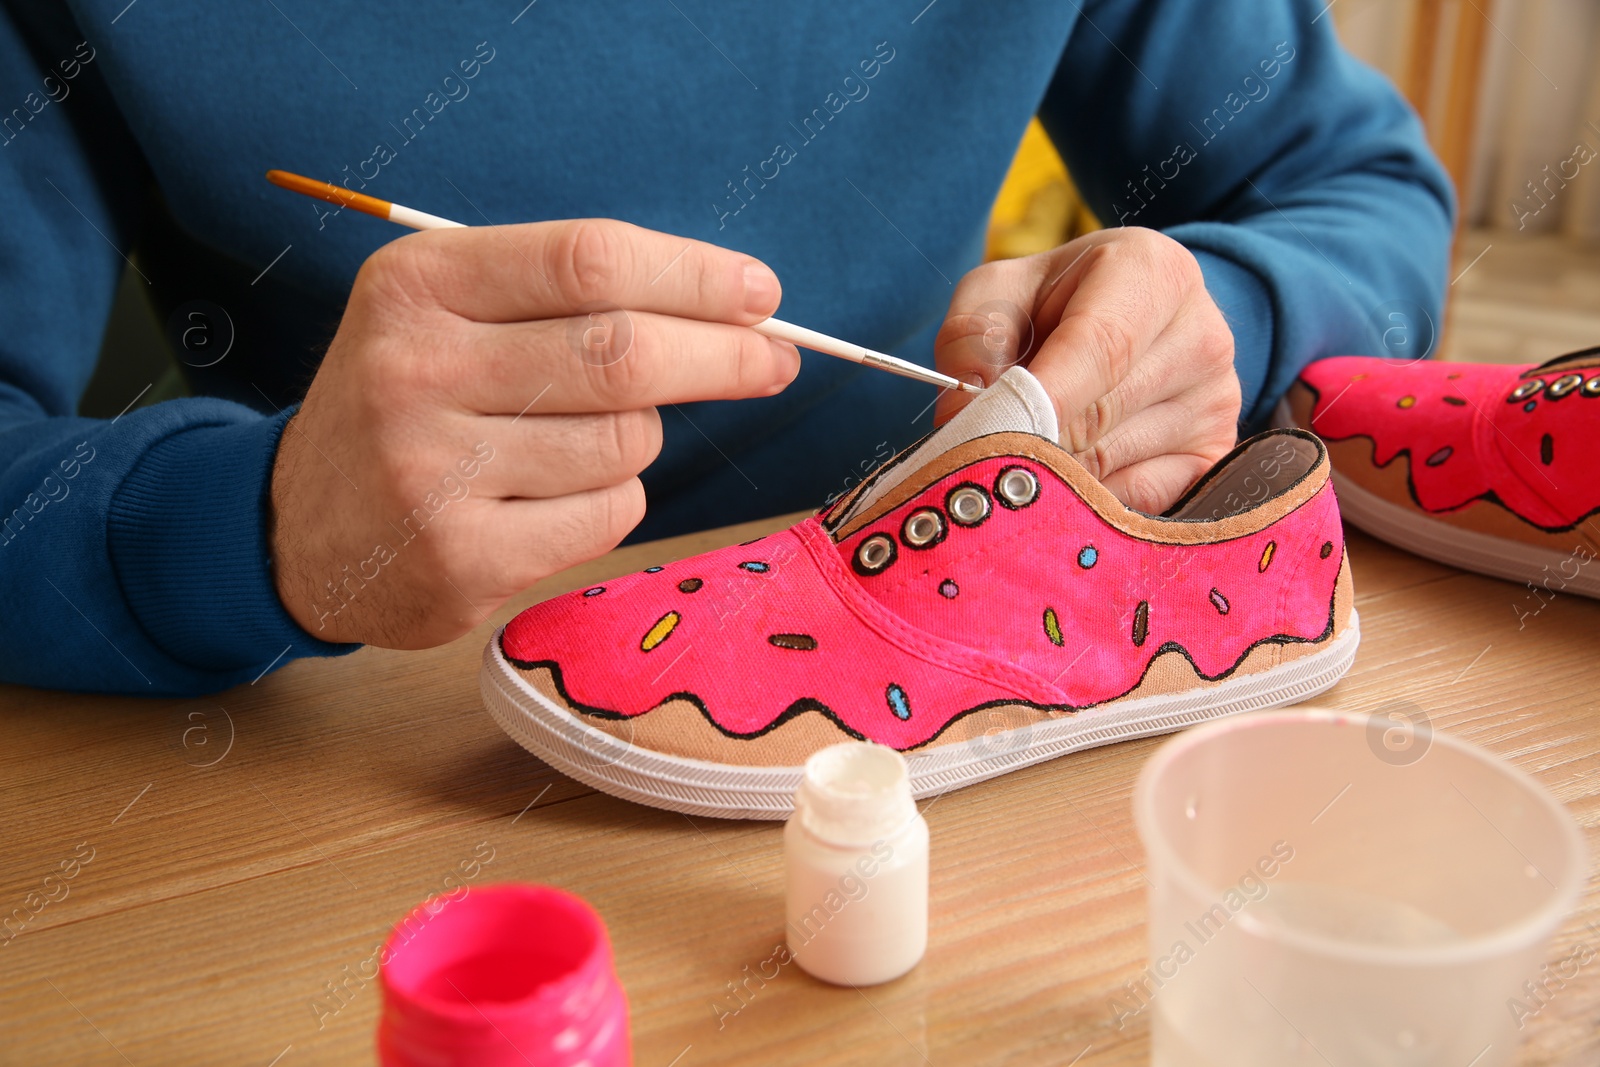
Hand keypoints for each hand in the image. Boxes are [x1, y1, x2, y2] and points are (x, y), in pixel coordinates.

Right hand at [270, 220, 798, 647]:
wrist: (299, 532)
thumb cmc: (411, 404)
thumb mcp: (446, 314)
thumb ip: (563, 297)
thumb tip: (734, 306)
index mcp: (417, 283)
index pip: (588, 260)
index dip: (694, 274)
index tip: (761, 291)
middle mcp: (415, 369)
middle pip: (622, 352)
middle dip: (723, 354)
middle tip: (775, 359)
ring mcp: (432, 470)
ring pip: (624, 441)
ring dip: (640, 438)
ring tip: (585, 440)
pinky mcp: (461, 557)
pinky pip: (608, 514)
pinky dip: (615, 500)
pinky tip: (557, 497)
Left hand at [934, 227, 1240, 513]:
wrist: (1128, 321)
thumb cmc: (1053, 304)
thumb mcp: (999, 294)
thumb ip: (972, 339)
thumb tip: (964, 415)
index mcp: (1152, 272)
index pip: (1099, 347)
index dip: (1039, 398)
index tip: (983, 432)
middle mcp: (1202, 335)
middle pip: (1097, 417)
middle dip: (1026, 440)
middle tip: (974, 447)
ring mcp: (1218, 402)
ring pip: (1107, 467)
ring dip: (1049, 472)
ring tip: (1028, 443)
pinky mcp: (1214, 458)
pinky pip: (1133, 505)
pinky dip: (1085, 502)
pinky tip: (1068, 471)